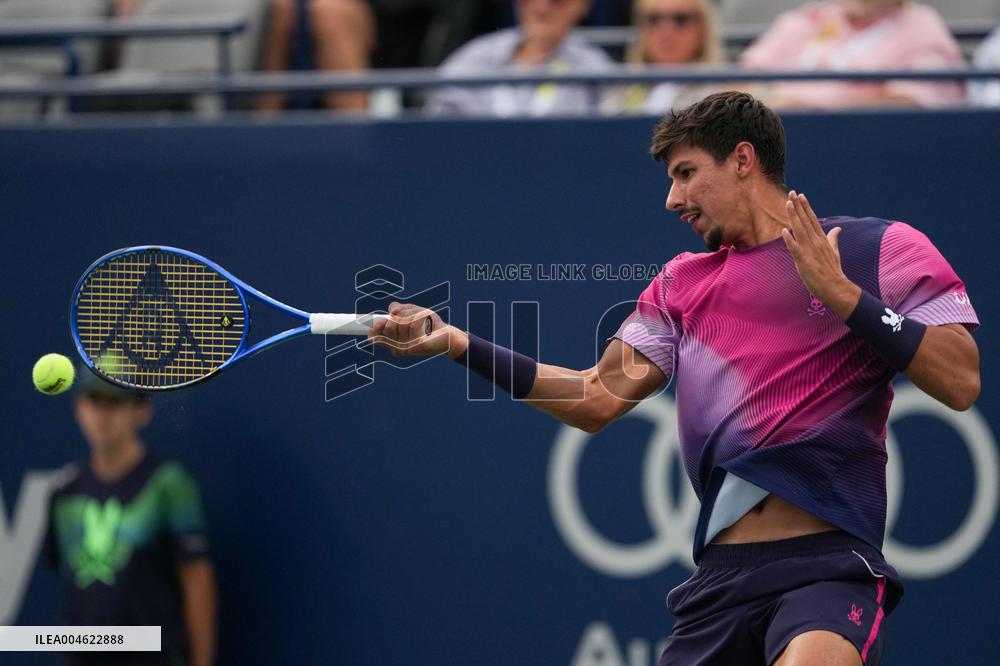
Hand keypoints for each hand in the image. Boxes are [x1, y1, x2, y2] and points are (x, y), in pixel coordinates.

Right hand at [367, 302, 467, 357]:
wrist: (447, 335)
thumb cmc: (429, 324)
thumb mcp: (413, 312)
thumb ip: (399, 309)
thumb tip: (391, 311)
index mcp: (394, 341)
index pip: (376, 337)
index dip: (373, 330)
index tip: (375, 324)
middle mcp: (398, 347)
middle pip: (389, 325)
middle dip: (400, 316)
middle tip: (411, 317)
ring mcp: (406, 348)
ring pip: (401, 322)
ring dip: (412, 315)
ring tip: (422, 322)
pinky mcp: (416, 346)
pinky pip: (413, 323)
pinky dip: (420, 317)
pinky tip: (427, 325)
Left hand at [781, 191, 861, 318]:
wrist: (835, 286)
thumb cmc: (833, 270)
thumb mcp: (834, 251)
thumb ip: (833, 239)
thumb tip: (837, 228)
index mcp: (822, 239)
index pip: (812, 219)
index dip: (806, 207)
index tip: (801, 196)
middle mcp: (816, 242)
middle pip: (805, 220)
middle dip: (798, 206)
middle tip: (792, 192)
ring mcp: (810, 250)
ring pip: (800, 230)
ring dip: (794, 216)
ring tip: (788, 203)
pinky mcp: (804, 260)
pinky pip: (795, 248)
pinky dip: (790, 239)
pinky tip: (784, 230)